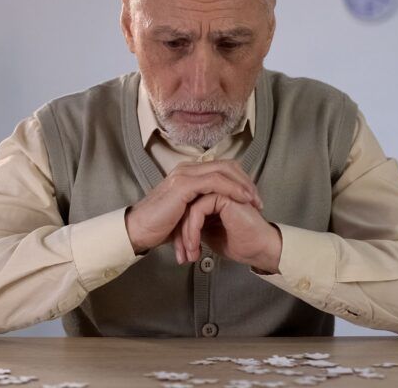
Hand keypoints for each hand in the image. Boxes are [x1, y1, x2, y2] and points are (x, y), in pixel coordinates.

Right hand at [125, 160, 262, 253]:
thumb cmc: (159, 226)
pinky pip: (215, 181)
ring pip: (223, 171)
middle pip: (227, 165)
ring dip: (243, 186)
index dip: (241, 181)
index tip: (253, 200)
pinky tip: (242, 200)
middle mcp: (187, 169)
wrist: (139, 231)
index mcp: (189, 173)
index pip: (222, 168)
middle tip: (259, 200)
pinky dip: (232, 189)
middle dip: (246, 182)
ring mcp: (185, 174)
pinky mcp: (184, 184)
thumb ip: (200, 207)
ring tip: (254, 201)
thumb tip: (218, 212)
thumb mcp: (186, 213)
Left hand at [179, 193, 282, 273]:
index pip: (185, 210)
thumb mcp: (208, 234)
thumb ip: (195, 224)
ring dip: (186, 235)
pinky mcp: (223, 195)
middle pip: (185, 208)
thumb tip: (177, 228)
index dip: (181, 233)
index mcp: (212, 196)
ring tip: (190, 253)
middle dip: (180, 235)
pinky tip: (195, 245)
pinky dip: (193, 229)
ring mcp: (219, 190)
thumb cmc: (238, 244)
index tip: (182, 254)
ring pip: (189, 209)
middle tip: (183, 256)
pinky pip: (198, 209)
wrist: (257, 249)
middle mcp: (215, 191)